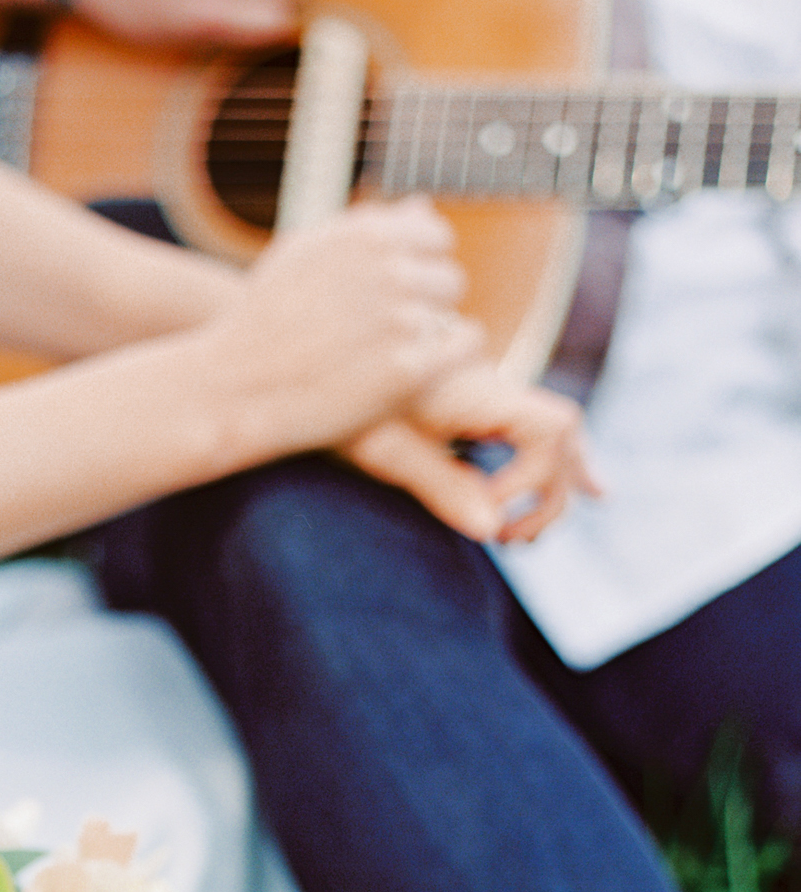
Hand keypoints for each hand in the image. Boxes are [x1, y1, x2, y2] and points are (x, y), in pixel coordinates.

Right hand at [202, 199, 481, 458]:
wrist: (237, 386)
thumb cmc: (264, 322)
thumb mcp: (304, 255)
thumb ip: (367, 229)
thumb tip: (424, 206)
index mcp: (368, 236)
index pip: (436, 239)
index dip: (419, 271)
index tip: (395, 300)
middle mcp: (390, 271)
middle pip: (448, 280)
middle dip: (425, 306)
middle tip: (388, 338)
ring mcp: (402, 320)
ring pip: (453, 317)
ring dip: (432, 337)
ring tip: (392, 357)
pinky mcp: (409, 369)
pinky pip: (463, 348)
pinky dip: (448, 358)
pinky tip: (419, 370)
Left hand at [339, 364, 597, 542]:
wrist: (307, 351)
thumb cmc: (331, 402)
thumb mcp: (378, 448)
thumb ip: (439, 484)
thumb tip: (489, 528)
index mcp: (476, 391)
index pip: (553, 430)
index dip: (535, 482)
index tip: (487, 516)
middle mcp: (490, 384)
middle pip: (564, 434)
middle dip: (549, 495)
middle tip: (508, 540)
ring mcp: (483, 389)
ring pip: (552, 431)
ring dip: (550, 484)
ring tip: (518, 536)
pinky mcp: (467, 397)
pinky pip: (528, 426)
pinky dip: (550, 461)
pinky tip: (585, 487)